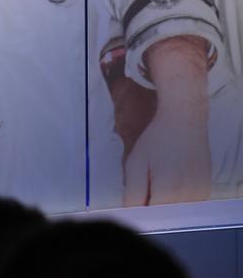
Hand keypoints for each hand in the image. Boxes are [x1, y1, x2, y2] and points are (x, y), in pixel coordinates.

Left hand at [123, 35, 210, 205]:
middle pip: (165, 216)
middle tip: (141, 190)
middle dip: (150, 207)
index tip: (131, 202)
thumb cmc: (156, 140)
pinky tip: (169, 180)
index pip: (150, 216)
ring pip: (176, 211)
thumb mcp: (135, 164)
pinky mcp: (207, 191)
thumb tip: (130, 213)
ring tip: (156, 180)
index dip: (138, 212)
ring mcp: (201, 195)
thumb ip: (132, 192)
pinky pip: (187, 204)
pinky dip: (176, 198)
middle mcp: (189, 198)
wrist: (184, 121)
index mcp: (168, 192)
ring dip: (164, 203)